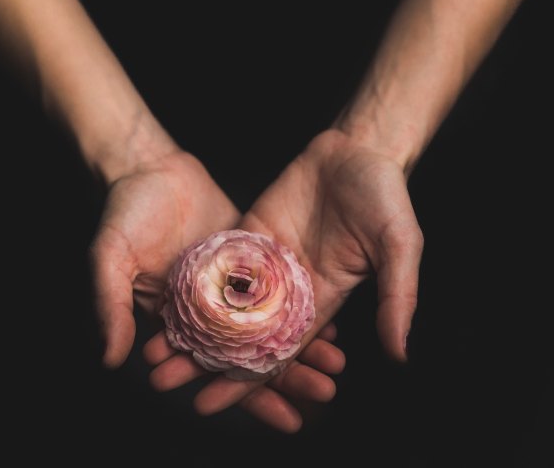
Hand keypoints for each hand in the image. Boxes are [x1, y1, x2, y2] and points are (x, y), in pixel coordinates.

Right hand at [92, 149, 345, 430]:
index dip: (247, 397)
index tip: (287, 419)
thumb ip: (109, 305)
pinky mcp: (250, 256)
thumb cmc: (124, 212)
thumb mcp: (110, 257)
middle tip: (323, 393)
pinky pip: (281, 287)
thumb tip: (109, 359)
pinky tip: (333, 322)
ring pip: (272, 325)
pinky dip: (303, 307)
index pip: (214, 370)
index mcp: (177, 321)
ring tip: (335, 365)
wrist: (150, 165)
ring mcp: (232, 284)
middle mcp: (208, 309)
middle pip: (253, 355)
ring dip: (303, 347)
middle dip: (289, 379)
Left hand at [149, 128, 423, 415]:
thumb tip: (399, 352)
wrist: (358, 149)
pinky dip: (192, 282)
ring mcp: (266, 260)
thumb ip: (397, 296)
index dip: (244, 381)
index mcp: (321, 300)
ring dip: (190, 325)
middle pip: (240, 334)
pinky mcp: (250, 232)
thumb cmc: (386, 197)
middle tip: (162, 381)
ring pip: (222, 301)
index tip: (207, 404)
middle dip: (204, 360)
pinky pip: (219, 260)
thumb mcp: (400, 246)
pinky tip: (163, 298)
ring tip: (153, 348)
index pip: (277, 352)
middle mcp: (289, 288)